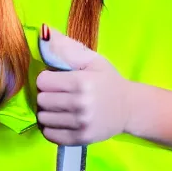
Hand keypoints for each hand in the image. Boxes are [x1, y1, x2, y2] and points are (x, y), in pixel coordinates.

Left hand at [36, 27, 131, 145]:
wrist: (129, 108)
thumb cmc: (108, 81)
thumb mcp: (92, 60)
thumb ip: (67, 47)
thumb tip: (45, 31)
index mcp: (81, 82)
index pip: (43, 81)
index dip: (47, 78)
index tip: (56, 79)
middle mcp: (80, 104)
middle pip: (41, 100)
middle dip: (46, 95)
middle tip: (58, 94)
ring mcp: (80, 124)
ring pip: (43, 118)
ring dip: (47, 112)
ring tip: (59, 107)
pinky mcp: (80, 139)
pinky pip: (50, 135)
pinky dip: (50, 128)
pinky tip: (60, 120)